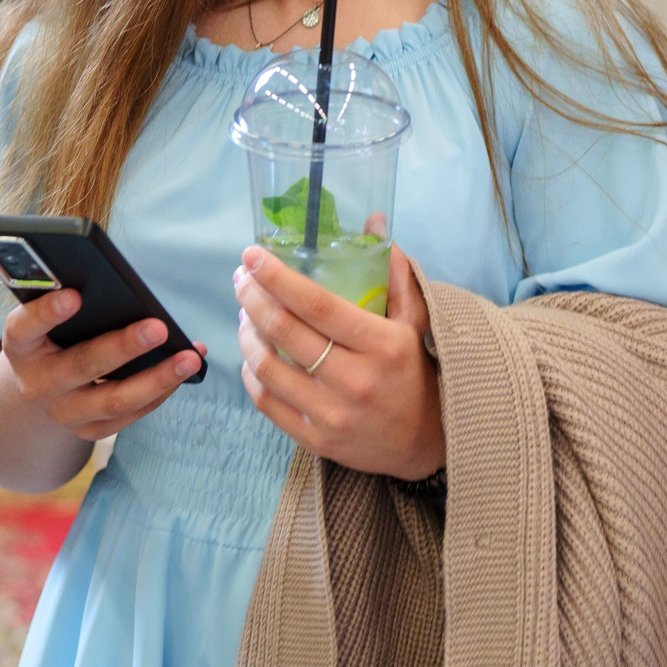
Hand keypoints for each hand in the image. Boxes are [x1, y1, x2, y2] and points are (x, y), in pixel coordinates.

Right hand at [0, 288, 204, 442]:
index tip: (74, 296)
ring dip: (157, 378)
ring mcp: (63, 413)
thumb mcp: (45, 320)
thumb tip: (114, 285)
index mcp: (20, 347)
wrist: (34, 389)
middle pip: (82, 366)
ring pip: (113, 400)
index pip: (24, 329)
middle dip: (123, 347)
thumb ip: (65, 300)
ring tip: (190, 357)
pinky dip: (161, 391)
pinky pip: (130, 415)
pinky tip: (185, 369)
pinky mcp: (89, 430)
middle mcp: (37, 384)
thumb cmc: (50, 337)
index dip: (46, 313)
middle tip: (158, 327)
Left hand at [235, 243, 442, 480]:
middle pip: (285, 331)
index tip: (253, 256)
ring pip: (267, 367)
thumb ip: (395, 273)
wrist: (425, 443)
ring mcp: (332, 414)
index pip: (317, 304)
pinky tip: (252, 354)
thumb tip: (375, 222)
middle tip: (242, 278)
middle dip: (252, 297)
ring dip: (247, 333)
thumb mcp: (414, 322)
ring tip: (245, 314)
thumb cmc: (415, 374)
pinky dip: (251, 373)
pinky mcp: (315, 440)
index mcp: (381, 344)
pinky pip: (267, 403)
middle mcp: (354, 380)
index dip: (278, 277)